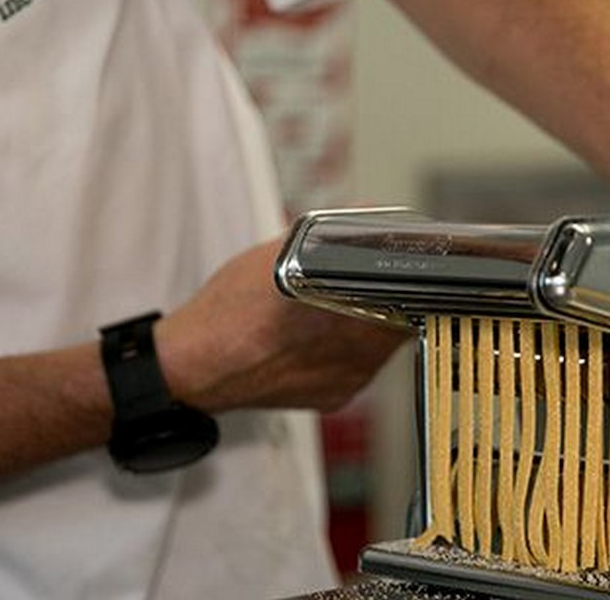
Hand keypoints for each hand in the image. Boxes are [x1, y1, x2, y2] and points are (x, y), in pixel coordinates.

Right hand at [156, 240, 409, 412]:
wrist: (193, 368)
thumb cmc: (229, 309)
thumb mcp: (279, 252)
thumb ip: (330, 234)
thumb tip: (369, 211)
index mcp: (347, 303)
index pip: (413, 292)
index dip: (415, 279)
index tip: (411, 270)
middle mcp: (356, 346)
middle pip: (402, 317)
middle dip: (394, 299)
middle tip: (375, 285)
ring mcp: (350, 377)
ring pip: (384, 345)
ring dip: (375, 325)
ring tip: (342, 310)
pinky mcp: (338, 398)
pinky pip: (361, 368)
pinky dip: (352, 351)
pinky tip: (323, 339)